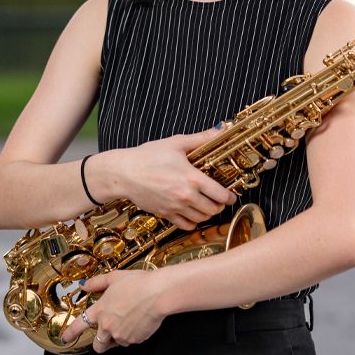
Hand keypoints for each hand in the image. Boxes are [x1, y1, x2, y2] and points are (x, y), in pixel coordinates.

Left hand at [59, 270, 166, 351]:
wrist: (158, 293)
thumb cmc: (139, 284)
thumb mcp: (114, 277)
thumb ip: (97, 282)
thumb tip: (85, 285)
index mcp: (100, 311)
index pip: (78, 326)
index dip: (69, 333)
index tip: (65, 337)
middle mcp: (108, 326)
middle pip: (97, 345)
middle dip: (99, 342)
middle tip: (105, 334)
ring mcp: (121, 335)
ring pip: (115, 343)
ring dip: (117, 337)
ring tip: (126, 322)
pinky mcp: (134, 340)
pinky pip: (129, 341)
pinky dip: (131, 335)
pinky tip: (137, 321)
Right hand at [109, 127, 235, 229]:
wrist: (123, 173)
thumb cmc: (147, 156)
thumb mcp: (176, 143)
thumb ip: (201, 138)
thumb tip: (221, 128)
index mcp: (192, 178)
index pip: (221, 195)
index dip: (230, 197)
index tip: (231, 195)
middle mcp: (186, 196)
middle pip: (213, 209)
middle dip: (219, 205)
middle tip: (219, 199)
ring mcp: (175, 207)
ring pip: (201, 218)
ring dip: (207, 213)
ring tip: (206, 204)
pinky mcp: (165, 214)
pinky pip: (186, 226)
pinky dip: (192, 222)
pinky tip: (191, 212)